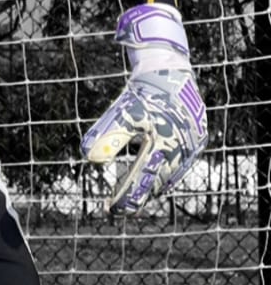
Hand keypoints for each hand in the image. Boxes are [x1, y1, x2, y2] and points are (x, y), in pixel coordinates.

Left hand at [81, 3, 207, 214]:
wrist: (171, 73)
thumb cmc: (143, 94)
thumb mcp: (123, 113)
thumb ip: (108, 135)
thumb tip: (89, 157)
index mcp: (163, 145)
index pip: (141, 180)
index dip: (125, 197)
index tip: (110, 210)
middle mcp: (180, 151)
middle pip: (155, 182)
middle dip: (136, 196)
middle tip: (117, 211)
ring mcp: (191, 149)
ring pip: (168, 176)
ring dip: (149, 187)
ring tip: (129, 197)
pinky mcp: (195, 144)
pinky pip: (177, 167)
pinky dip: (162, 175)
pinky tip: (150, 179)